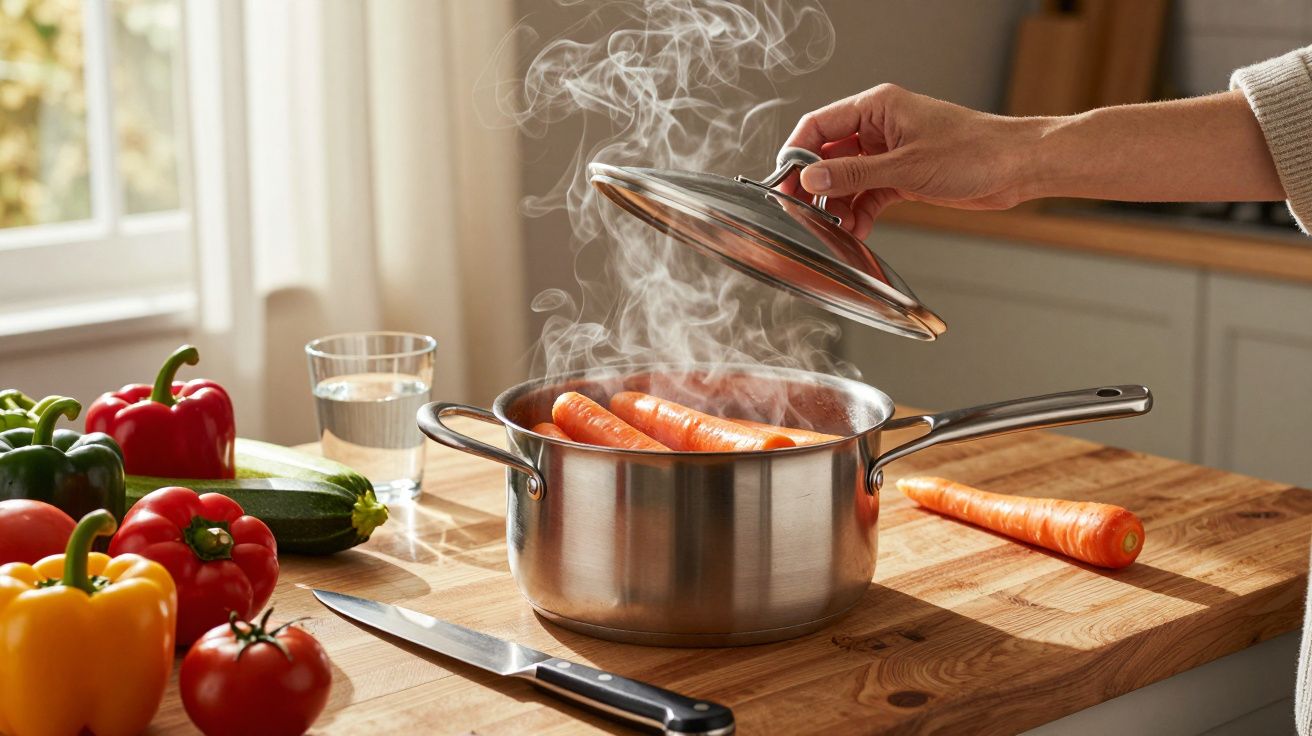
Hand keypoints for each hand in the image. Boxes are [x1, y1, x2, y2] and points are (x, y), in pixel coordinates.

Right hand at [782, 84, 1037, 238]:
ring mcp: (890, 153)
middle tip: (802, 213)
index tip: (784, 182)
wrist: (1016, 167)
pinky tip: (857, 232)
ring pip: (848, 179)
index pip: (819, 126)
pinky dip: (860, 213)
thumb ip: (854, 175)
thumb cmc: (974, 151)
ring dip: (840, 205)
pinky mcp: (903, 176)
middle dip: (816, 186)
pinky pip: (869, 194)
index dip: (797, 154)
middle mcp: (880, 127)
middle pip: (829, 155)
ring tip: (836, 229)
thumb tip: (812, 179)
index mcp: (877, 108)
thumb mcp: (906, 166)